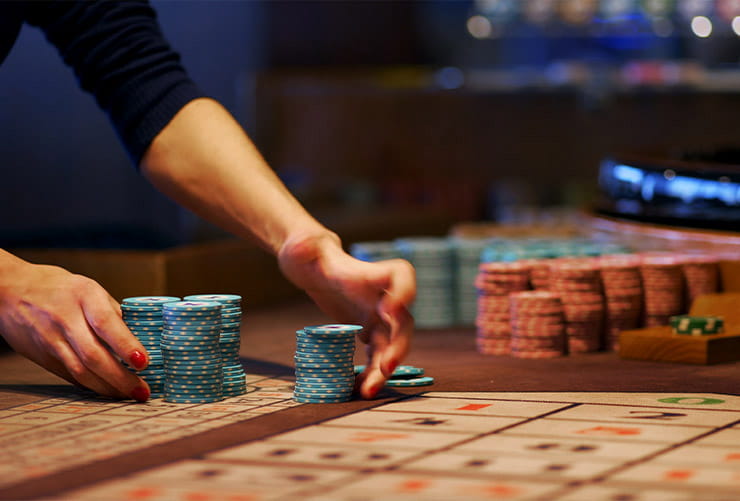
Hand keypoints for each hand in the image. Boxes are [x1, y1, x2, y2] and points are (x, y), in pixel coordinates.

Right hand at [0, 251, 150, 400]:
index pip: (106, 323)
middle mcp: (65, 318)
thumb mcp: (89, 289)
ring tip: (128, 395)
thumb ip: (112, 312)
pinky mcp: (43, 357)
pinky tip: (107, 390)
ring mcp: (51, 340)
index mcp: (84, 295)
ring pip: (81, 371)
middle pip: (94, 355)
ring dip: (108, 388)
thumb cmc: (58, 288)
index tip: (143, 362)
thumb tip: (141, 336)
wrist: (9, 291)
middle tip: (142, 391)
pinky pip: (71, 375)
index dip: (126, 345)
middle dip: (121, 378)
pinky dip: (92, 386)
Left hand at [278, 232, 415, 398]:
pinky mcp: (369, 331)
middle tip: (386, 367)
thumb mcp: (301, 248)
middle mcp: (382, 295)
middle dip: (399, 345)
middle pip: (404, 320)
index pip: (402, 274)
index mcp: (370, 273)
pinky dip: (371, 373)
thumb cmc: (307, 254)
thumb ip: (304, 246)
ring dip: (384, 369)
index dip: (405, 291)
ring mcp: (378, 316)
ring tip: (368, 391)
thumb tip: (304, 245)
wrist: (311, 267)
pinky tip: (359, 389)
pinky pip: (377, 356)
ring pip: (392, 345)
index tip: (392, 310)